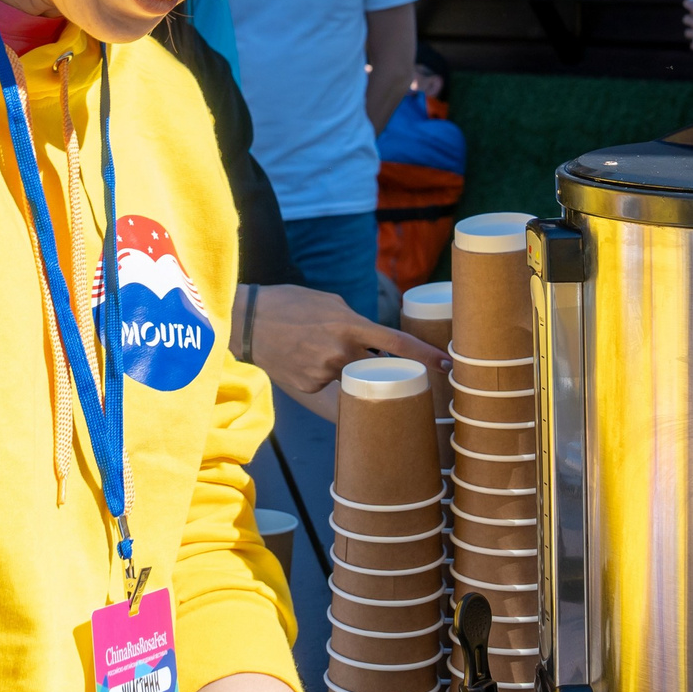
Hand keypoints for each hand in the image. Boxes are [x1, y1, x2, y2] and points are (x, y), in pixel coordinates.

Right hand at [240, 284, 448, 411]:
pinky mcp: (308, 388)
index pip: (396, 343)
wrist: (246, 320)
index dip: (424, 355)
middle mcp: (339, 352)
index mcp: (348, 325)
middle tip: (380, 366)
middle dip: (382, 370)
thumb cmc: (289, 304)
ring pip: (351, 379)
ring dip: (346, 369)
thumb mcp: (330, 302)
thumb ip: (357, 322)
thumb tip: (377, 341)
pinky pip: (330, 388)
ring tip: (321, 351)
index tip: (446, 364)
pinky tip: (307, 362)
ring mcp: (322, 374)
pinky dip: (325, 377)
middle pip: (377, 369)